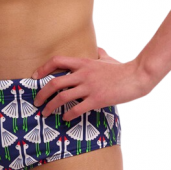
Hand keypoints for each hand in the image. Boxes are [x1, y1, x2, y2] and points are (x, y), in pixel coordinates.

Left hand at [31, 47, 150, 120]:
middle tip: (37, 102)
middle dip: (42, 94)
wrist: (136, 76)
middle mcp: (82, 74)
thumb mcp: (108, 58)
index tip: (35, 77)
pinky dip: (68, 115)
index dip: (43, 68)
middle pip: (54, 83)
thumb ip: (100, 54)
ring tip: (45, 114)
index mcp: (83, 62)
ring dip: (50, 107)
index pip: (57, 61)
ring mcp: (89, 87)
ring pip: (62, 98)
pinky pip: (77, 109)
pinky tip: (65, 118)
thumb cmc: (122, 68)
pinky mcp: (96, 100)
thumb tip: (99, 51)